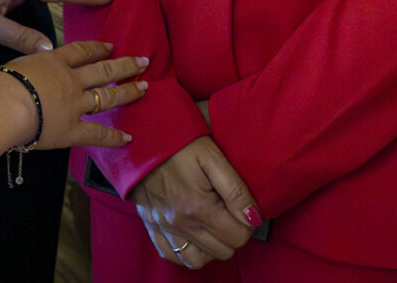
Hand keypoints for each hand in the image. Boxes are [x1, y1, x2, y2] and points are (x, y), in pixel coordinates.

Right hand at [0, 39, 147, 150]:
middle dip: (124, 66)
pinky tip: (128, 138)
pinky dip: (114, 138)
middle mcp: (70, 80)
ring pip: (107, 97)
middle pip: (103, 70)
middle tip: (142, 62)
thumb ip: (28, 69)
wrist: (3, 105)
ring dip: (128, 92)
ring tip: (144, 88)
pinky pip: (97, 134)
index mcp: (54, 61)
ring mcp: (75, 104)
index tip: (110, 47)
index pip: (81, 51)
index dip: (98, 48)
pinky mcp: (73, 130)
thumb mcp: (15, 65)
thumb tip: (27, 74)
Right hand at [132, 137, 260, 268]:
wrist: (142, 137)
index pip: (239, 236)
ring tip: (213, 224)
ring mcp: (164, 228)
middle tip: (228, 210)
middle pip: (223, 251)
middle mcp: (180, 224)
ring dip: (211, 246)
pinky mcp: (152, 226)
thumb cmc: (179, 143)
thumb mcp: (212, 157)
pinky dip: (187, 251)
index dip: (247, 222)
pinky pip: (172, 255)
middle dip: (232, 233)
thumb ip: (235, 190)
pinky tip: (194, 235)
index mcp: (198, 207)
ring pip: (199, 260)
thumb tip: (253, 218)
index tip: (241, 206)